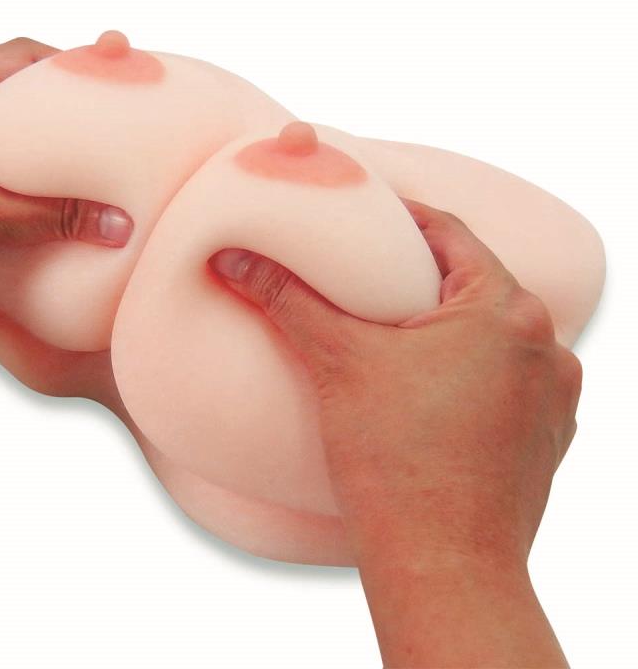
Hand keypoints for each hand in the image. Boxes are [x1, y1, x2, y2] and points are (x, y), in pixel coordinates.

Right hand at [210, 200, 580, 667]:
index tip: (367, 216)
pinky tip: (425, 386)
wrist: (442, 568)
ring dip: (445, 326)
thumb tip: (234, 257)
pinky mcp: (542, 438)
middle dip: (419, 275)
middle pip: (472, 283)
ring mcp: (550, 397)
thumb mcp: (336, 363)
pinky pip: (503, 380)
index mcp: (506, 310)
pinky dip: (466, 370)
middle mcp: (545, 347)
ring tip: (394, 331)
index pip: (450, 234)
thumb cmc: (397, 464)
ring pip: (490, 334)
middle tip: (370, 273)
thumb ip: (286, 299)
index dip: (403, 218)